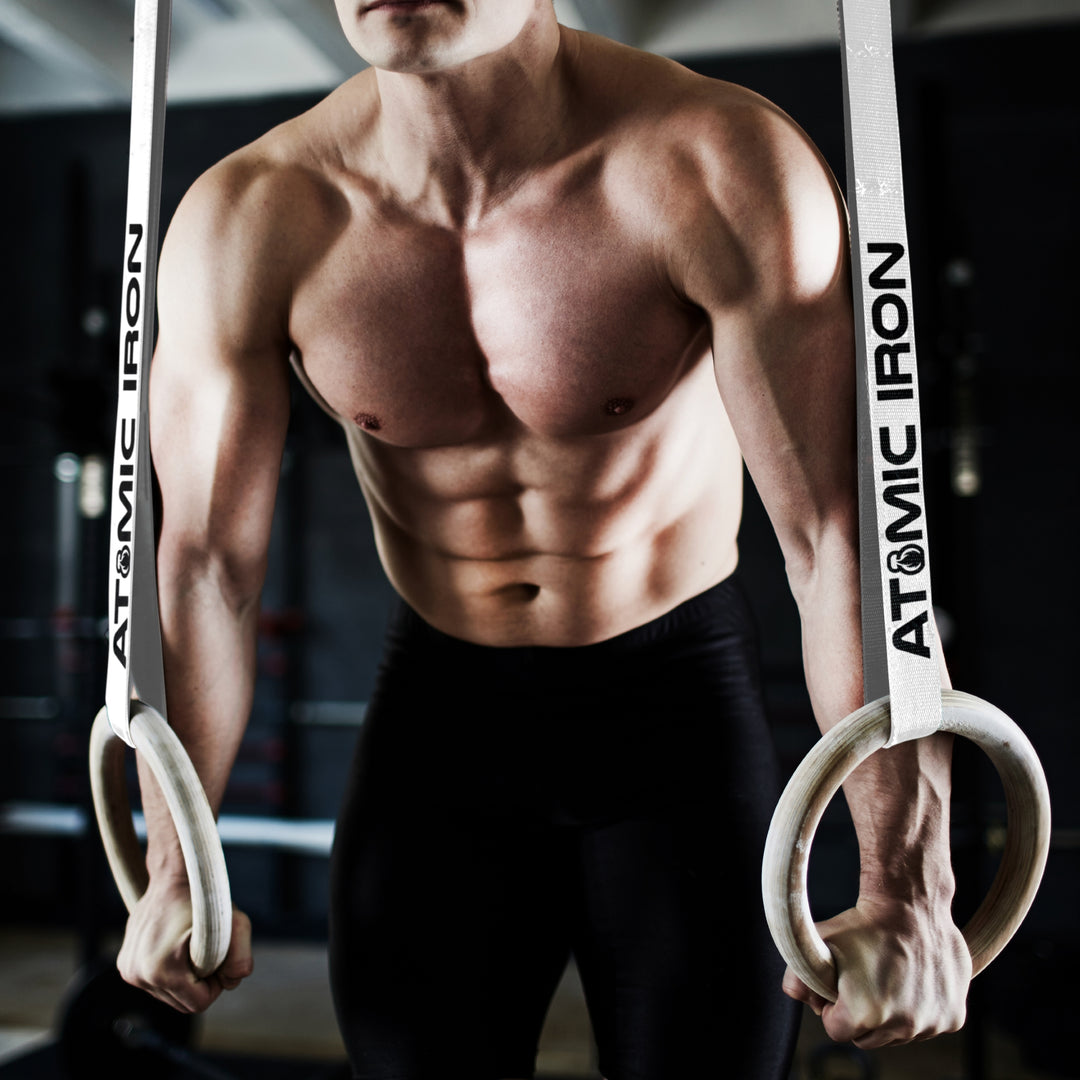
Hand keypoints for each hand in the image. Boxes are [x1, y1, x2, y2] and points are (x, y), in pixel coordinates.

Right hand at [117, 873, 252, 1012]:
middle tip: (209, 952)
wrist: (173, 876)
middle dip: (201, 984)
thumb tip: (234, 981)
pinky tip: (177, 948)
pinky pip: (156, 985)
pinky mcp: (125, 966)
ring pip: (169, 996)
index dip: (216, 985)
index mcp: (160, 969)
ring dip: (186, 979)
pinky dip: (171, 973)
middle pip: (182, 1004)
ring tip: (192, 948)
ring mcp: (128, 971)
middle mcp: (138, 974)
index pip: (199, 1003)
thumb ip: (241, 958)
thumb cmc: (206, 899)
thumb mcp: (236, 923)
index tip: (220, 959)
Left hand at [782, 896, 970, 1047]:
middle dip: (860, 1015)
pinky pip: (926, 1025)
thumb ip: (798, 973)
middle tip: (861, 980)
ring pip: (898, 1033)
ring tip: (885, 975)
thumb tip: (796, 995)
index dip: (831, 1008)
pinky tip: (911, 980)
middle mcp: (902, 1025)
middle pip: (867, 1037)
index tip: (836, 988)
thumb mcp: (820, 943)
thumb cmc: (863, 924)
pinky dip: (918, 1010)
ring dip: (890, 1014)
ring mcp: (930, 1024)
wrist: (910, 904)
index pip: (837, 1030)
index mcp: (866, 1014)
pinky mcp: (952, 1018)